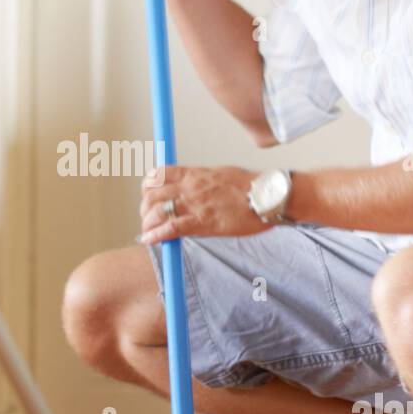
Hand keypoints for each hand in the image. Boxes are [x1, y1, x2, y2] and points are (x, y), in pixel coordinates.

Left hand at [138, 165, 271, 243]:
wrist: (267, 195)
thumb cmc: (250, 186)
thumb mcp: (220, 174)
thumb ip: (202, 181)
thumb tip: (192, 188)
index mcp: (194, 174)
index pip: (158, 173)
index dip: (147, 185)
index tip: (147, 195)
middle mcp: (190, 187)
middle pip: (151, 193)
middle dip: (144, 207)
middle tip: (147, 218)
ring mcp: (195, 204)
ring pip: (156, 210)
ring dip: (147, 223)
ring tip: (148, 232)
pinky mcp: (202, 222)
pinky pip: (171, 228)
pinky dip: (156, 234)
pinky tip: (149, 240)